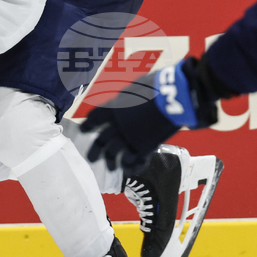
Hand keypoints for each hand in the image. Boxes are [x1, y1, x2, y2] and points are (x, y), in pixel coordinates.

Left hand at [82, 57, 222, 171]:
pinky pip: (133, 161)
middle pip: (101, 141)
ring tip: (110, 167)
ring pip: (114, 155)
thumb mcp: (134, 88)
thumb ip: (124, 99)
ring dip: (111, 162)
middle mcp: (117, 126)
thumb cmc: (155, 86)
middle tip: (92, 158)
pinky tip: (129, 170)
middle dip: (95, 151)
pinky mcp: (144, 148)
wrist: (172, 97)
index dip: (88, 125)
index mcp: (113, 108)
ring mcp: (130, 138)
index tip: (84, 130)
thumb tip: (122, 101)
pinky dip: (131, 167)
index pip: (94, 119)